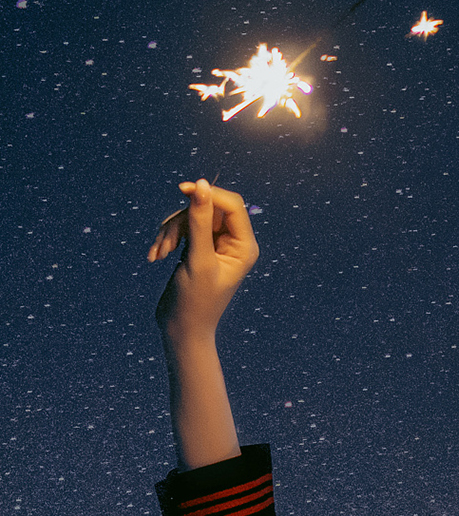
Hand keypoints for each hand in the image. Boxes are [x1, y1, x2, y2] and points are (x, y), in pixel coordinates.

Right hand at [148, 179, 259, 342]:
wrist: (181, 330)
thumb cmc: (195, 301)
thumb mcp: (197, 259)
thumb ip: (198, 221)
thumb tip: (201, 185)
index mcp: (244, 246)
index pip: (232, 203)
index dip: (208, 193)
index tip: (183, 190)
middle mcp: (234, 242)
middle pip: (208, 208)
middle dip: (182, 220)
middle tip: (167, 244)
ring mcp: (216, 244)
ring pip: (191, 216)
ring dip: (171, 231)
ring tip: (159, 254)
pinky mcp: (199, 248)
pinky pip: (182, 228)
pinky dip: (167, 238)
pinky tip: (156, 256)